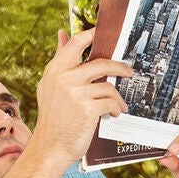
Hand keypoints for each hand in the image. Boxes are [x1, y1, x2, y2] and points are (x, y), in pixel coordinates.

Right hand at [32, 29, 134, 166]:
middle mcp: (64, 78)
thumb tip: (62, 33)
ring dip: (117, 97)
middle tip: (129, 72)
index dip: (92, 34)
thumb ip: (60, 60)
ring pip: (108, 87)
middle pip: (102, 63)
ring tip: (118, 106)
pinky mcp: (87, 108)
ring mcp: (76, 93)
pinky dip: (115, 109)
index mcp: (55, 70)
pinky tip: (113, 114)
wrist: (51, 146)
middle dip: (119, 68)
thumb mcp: (50, 85)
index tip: (104, 31)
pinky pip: (111, 102)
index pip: (76, 43)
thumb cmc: (53, 116)